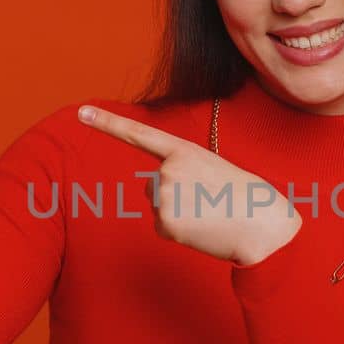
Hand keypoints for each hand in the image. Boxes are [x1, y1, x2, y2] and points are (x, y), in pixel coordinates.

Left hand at [78, 105, 301, 265]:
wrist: (262, 224)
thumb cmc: (242, 196)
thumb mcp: (212, 169)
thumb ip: (181, 171)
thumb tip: (158, 194)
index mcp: (182, 150)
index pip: (138, 134)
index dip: (107, 122)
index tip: (81, 112)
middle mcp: (167, 170)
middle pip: (152, 186)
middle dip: (173, 196)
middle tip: (206, 201)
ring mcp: (163, 196)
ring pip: (157, 207)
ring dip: (177, 214)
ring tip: (207, 214)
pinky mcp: (163, 222)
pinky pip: (162, 227)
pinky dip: (180, 232)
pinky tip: (201, 228)